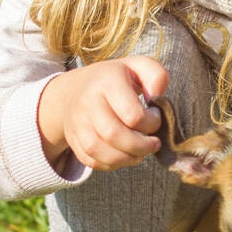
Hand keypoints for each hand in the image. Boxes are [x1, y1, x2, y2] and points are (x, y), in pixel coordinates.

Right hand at [37, 54, 168, 170]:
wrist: (77, 88)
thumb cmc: (118, 79)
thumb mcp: (139, 66)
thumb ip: (157, 76)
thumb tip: (157, 99)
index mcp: (106, 82)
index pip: (132, 115)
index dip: (151, 123)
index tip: (155, 118)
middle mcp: (87, 102)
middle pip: (114, 135)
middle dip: (141, 146)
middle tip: (154, 143)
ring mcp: (77, 122)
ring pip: (100, 152)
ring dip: (127, 158)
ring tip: (141, 153)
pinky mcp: (73, 139)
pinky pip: (91, 161)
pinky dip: (112, 164)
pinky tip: (125, 155)